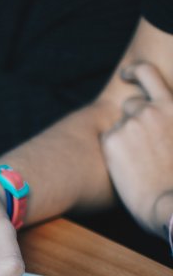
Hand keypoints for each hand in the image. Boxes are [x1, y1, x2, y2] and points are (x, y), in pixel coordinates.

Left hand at [102, 63, 172, 237]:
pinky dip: (114, 150)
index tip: (127, 76)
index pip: (148, 74)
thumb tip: (158, 117)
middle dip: (132, 117)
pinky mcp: (112, 138)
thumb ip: (170, 121)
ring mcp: (132, 122)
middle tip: (134, 136)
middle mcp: (154, 108)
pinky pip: (108, 139)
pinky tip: (128, 167)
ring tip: (139, 161)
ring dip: (125, 136)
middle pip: (131, 102)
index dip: (134, 72)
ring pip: (119, 123)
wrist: (169, 203)